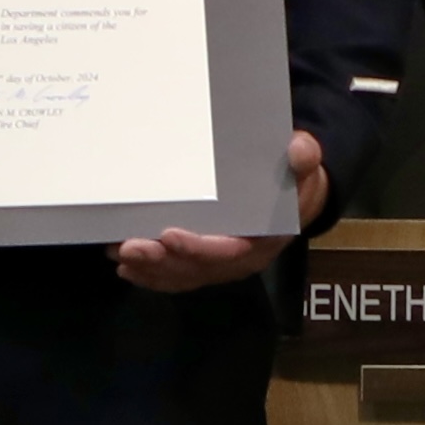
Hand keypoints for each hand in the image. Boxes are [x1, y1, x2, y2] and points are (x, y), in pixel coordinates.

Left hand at [115, 130, 326, 291]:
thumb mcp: (304, 165)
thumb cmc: (293, 180)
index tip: (168, 235)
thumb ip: (304, 157)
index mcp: (264, 241)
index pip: (230, 251)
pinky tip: (127, 266)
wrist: (294, 198)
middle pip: (198, 269)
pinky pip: (176, 275)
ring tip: (120, 255)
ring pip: (182, 275)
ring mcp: (220, 264)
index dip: (199, 248)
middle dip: (162, 262)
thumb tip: (298, 149)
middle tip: (128, 248)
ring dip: (150, 269)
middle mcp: (240, 260)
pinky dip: (151, 274)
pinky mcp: (204, 262)